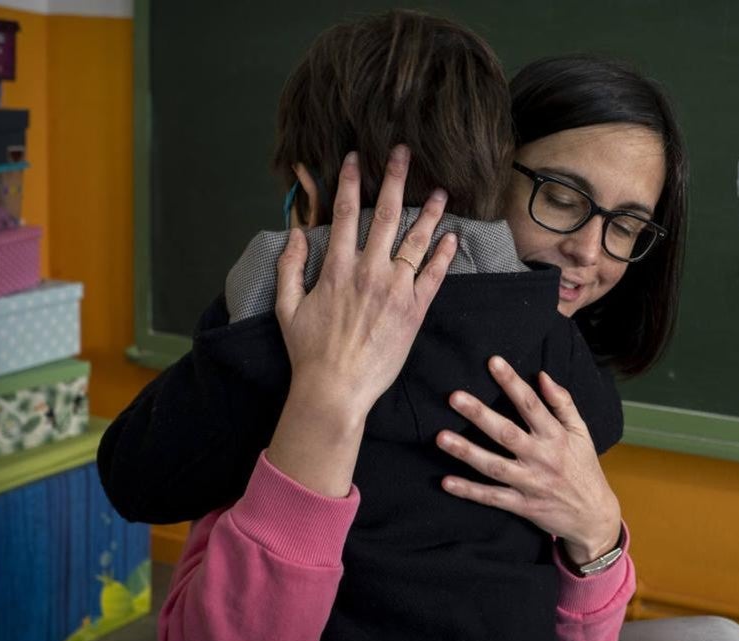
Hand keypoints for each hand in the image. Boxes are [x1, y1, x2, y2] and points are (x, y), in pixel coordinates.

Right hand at [266, 146, 455, 495]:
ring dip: (429, 214)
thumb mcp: (286, 307)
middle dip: (394, 180)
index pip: (343, 214)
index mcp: (336, 269)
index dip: (350, 182)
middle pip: (384, 216)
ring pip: (416, 242)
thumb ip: (290, 267)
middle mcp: (369, 272)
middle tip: (404, 153)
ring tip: (440, 192)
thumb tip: (295, 234)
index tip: (356, 158)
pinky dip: (443, 254)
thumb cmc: (309, 351)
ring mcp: (395, 290)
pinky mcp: (414, 311)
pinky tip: (451, 236)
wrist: (337, 389)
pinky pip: (433, 276)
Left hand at [436, 356, 621, 564]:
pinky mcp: (522, 506)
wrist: (594, 516)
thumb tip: (543, 376)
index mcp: (556, 436)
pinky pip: (492, 497)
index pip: (531, 404)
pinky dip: (469, 491)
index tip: (493, 362)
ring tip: (441, 437)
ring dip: (467, 452)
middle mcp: (541, 458)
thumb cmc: (584, 468)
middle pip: (506, 433)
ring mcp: (530, 483)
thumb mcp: (582, 432)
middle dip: (480, 415)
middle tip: (455, 397)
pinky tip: (446, 482)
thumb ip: (563, 403)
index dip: (512, 382)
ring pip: (494, 466)